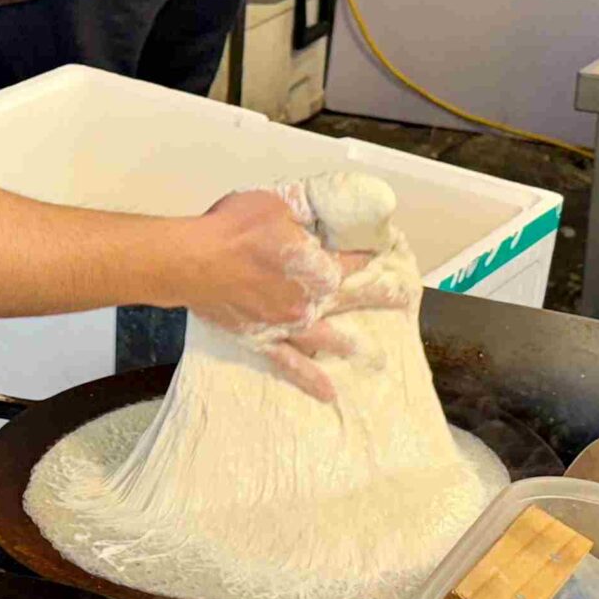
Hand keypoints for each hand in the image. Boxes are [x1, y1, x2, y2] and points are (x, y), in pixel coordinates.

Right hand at [181, 189, 363, 400]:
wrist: (193, 260)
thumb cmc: (233, 229)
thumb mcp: (276, 206)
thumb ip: (301, 215)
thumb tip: (313, 219)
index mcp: (319, 267)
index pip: (351, 260)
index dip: (366, 255)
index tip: (380, 253)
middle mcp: (310, 300)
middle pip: (351, 298)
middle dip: (380, 295)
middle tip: (404, 298)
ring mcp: (288, 324)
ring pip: (327, 336)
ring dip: (350, 343)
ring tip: (374, 354)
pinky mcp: (264, 339)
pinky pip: (290, 364)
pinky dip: (310, 379)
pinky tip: (328, 393)